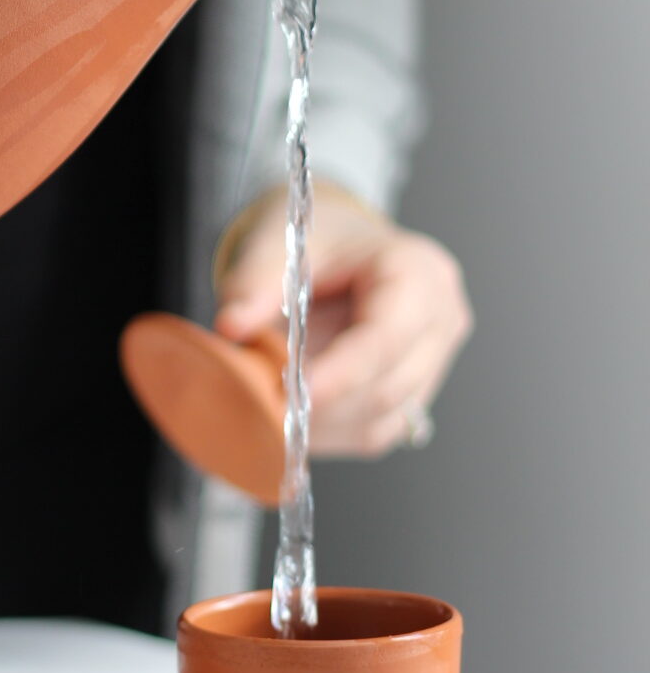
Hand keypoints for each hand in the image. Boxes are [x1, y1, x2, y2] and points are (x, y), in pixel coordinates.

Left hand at [212, 183, 473, 457]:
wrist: (340, 247)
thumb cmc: (317, 240)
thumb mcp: (279, 245)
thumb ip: (253, 285)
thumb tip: (231, 326)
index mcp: (418, 272)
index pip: (388, 337)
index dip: (340, 373)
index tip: (290, 393)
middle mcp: (441, 319)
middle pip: (388, 385)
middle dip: (321, 403)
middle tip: (260, 402)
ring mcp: (435, 360)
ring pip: (383, 418)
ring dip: (323, 424)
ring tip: (270, 407)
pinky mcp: (417, 392)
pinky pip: (376, 431)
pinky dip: (330, 432)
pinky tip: (293, 418)